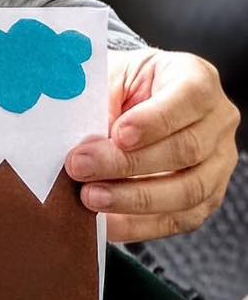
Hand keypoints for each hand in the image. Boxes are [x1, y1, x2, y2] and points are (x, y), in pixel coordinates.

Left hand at [66, 49, 239, 241]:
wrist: (134, 100)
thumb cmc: (123, 85)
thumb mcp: (111, 74)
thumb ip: (102, 97)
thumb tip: (83, 138)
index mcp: (197, 79)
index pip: (189, 98)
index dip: (154, 120)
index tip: (117, 134)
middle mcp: (218, 121)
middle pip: (186, 150)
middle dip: (128, 164)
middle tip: (81, 167)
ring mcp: (218, 162)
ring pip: (188, 191)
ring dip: (133, 199)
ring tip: (90, 198)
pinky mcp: (207, 196)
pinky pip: (180, 220)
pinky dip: (140, 225)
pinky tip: (106, 223)